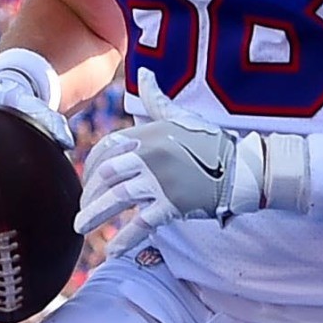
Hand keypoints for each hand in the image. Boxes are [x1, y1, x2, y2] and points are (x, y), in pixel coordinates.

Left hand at [74, 73, 310, 241]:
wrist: (242, 168)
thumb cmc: (209, 142)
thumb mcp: (180, 116)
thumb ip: (156, 98)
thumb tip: (144, 72)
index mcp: (148, 132)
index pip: (105, 149)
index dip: (90, 168)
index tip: (88, 184)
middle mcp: (150, 153)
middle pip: (106, 175)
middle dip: (89, 194)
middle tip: (82, 210)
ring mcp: (160, 179)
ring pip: (117, 198)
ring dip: (95, 215)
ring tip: (81, 228)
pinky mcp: (173, 203)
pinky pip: (142, 223)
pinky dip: (125, 238)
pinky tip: (112, 250)